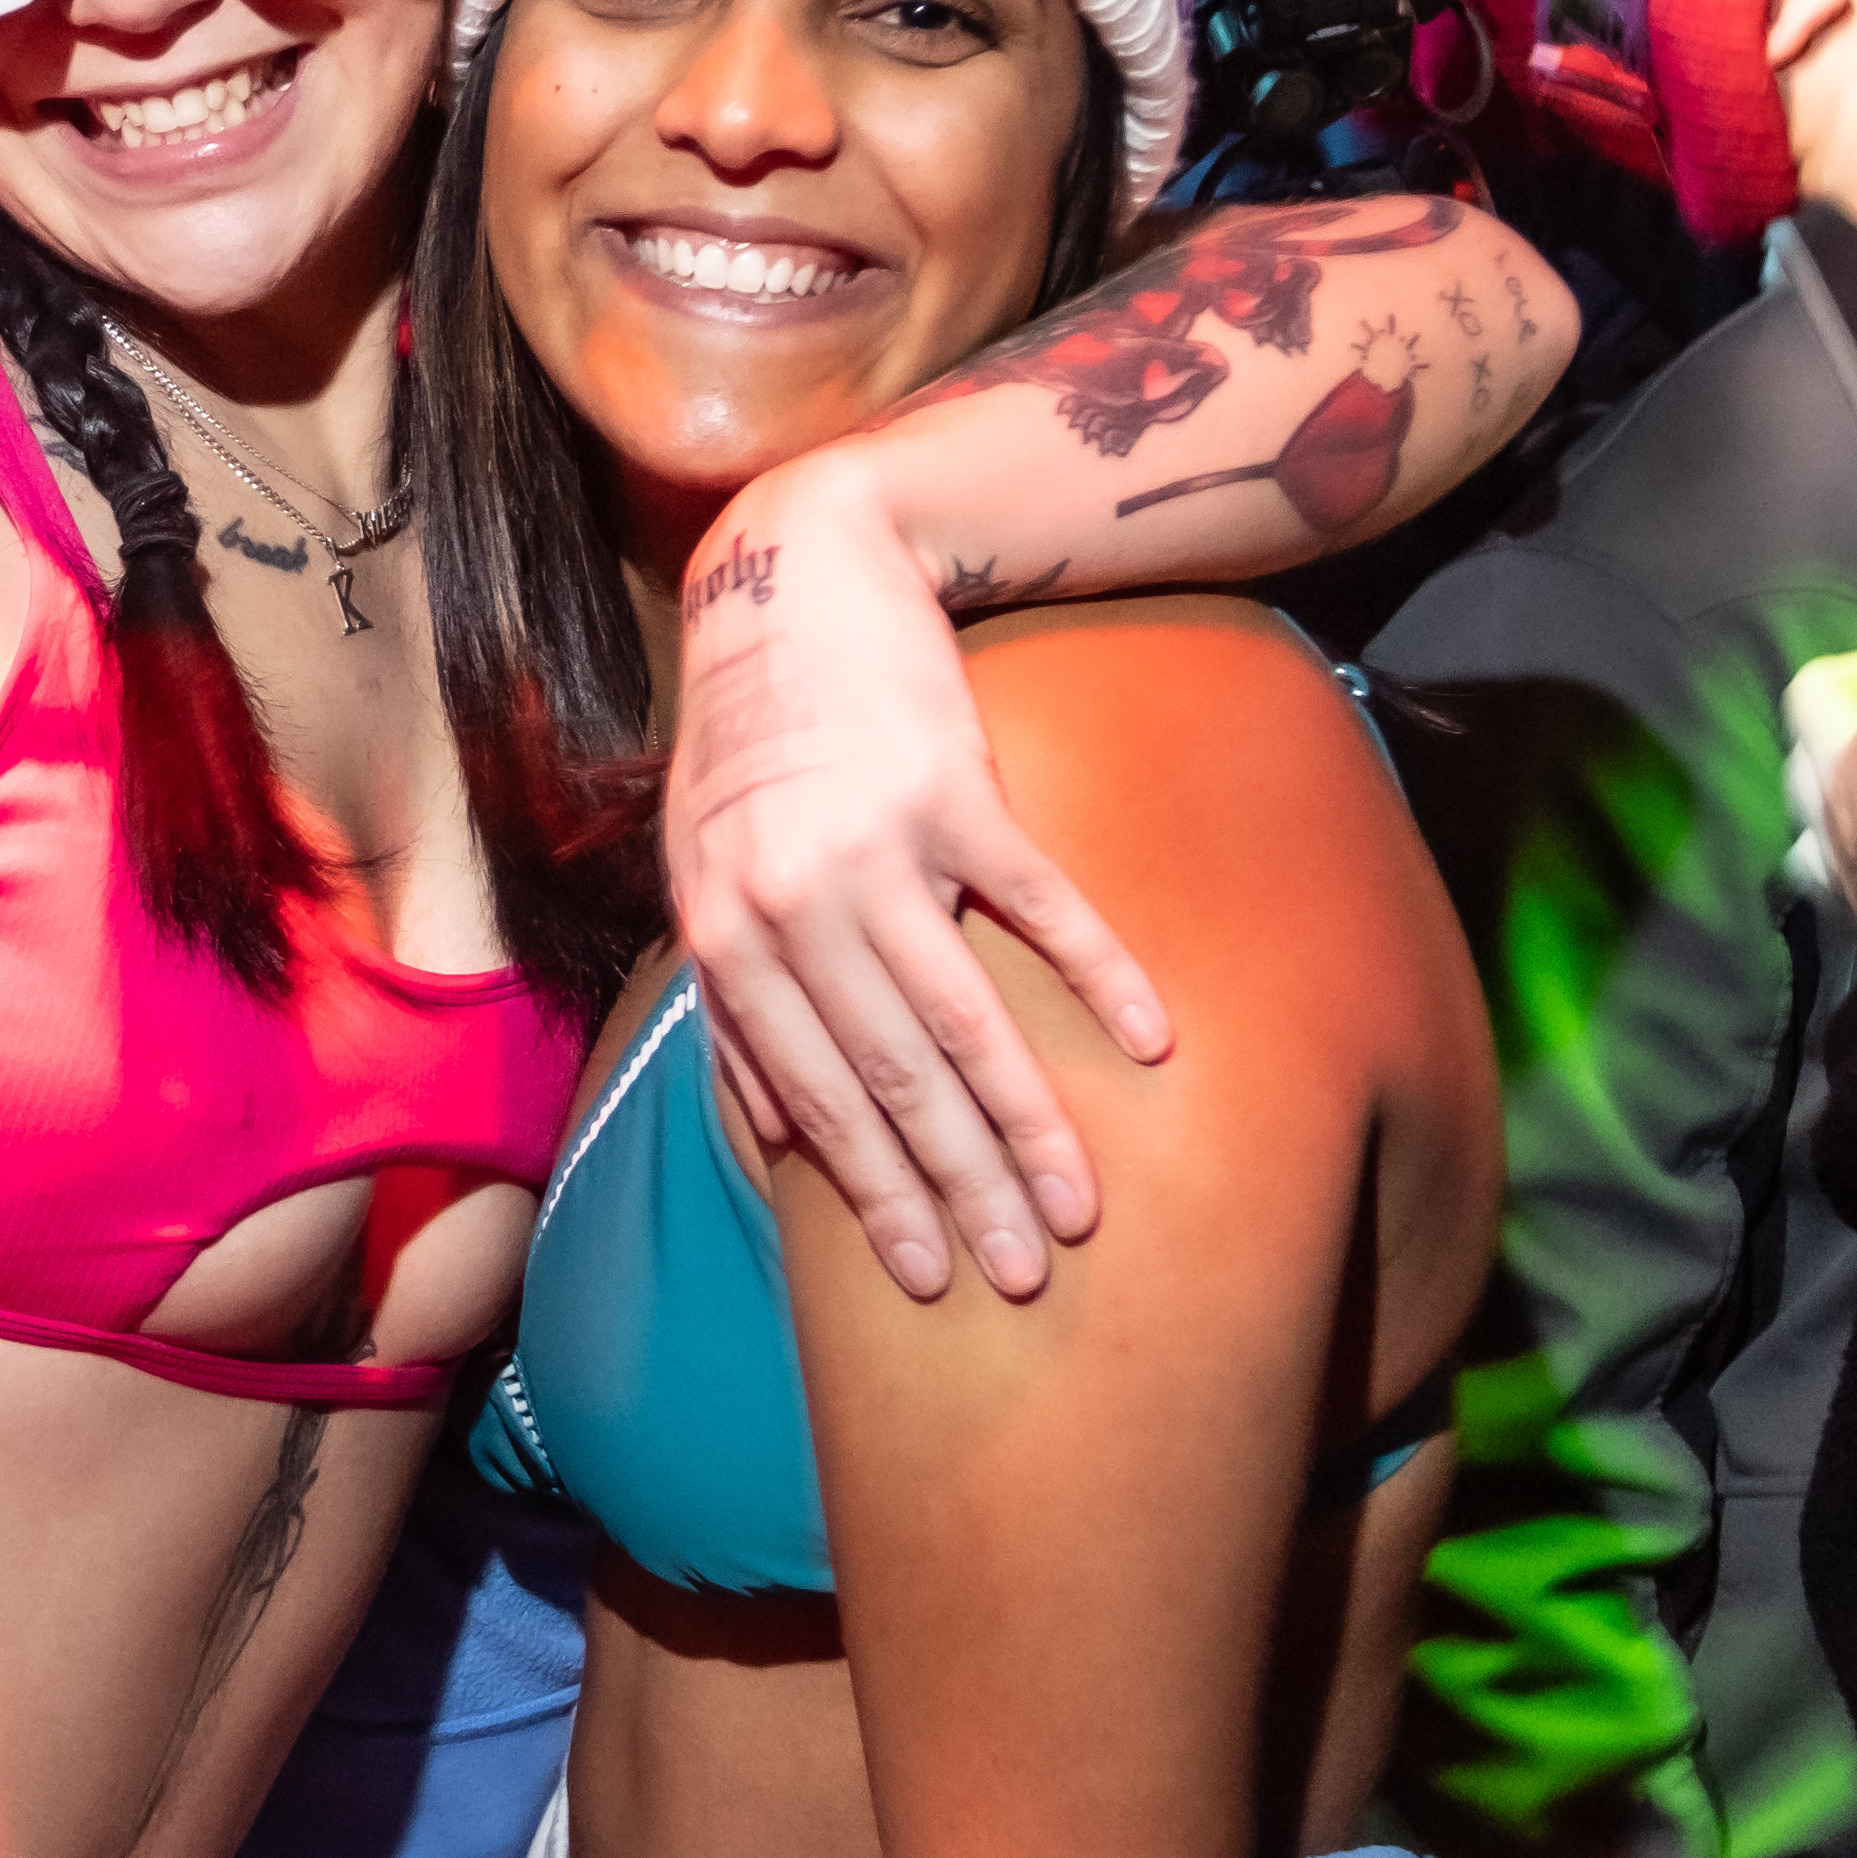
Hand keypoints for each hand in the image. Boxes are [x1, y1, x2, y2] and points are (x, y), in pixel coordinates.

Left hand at [662, 457, 1168, 1303]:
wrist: (790, 578)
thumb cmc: (748, 743)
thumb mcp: (701, 871)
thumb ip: (736, 999)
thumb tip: (771, 1134)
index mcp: (728, 940)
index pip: (810, 1101)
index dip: (871, 1194)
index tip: (924, 1278)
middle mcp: (792, 907)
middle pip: (893, 1084)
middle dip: (959, 1194)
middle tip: (1024, 1279)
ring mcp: (876, 850)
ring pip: (964, 1022)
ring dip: (1031, 1125)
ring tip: (1084, 1206)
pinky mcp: (956, 791)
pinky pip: (1041, 908)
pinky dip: (1101, 979)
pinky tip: (1156, 1045)